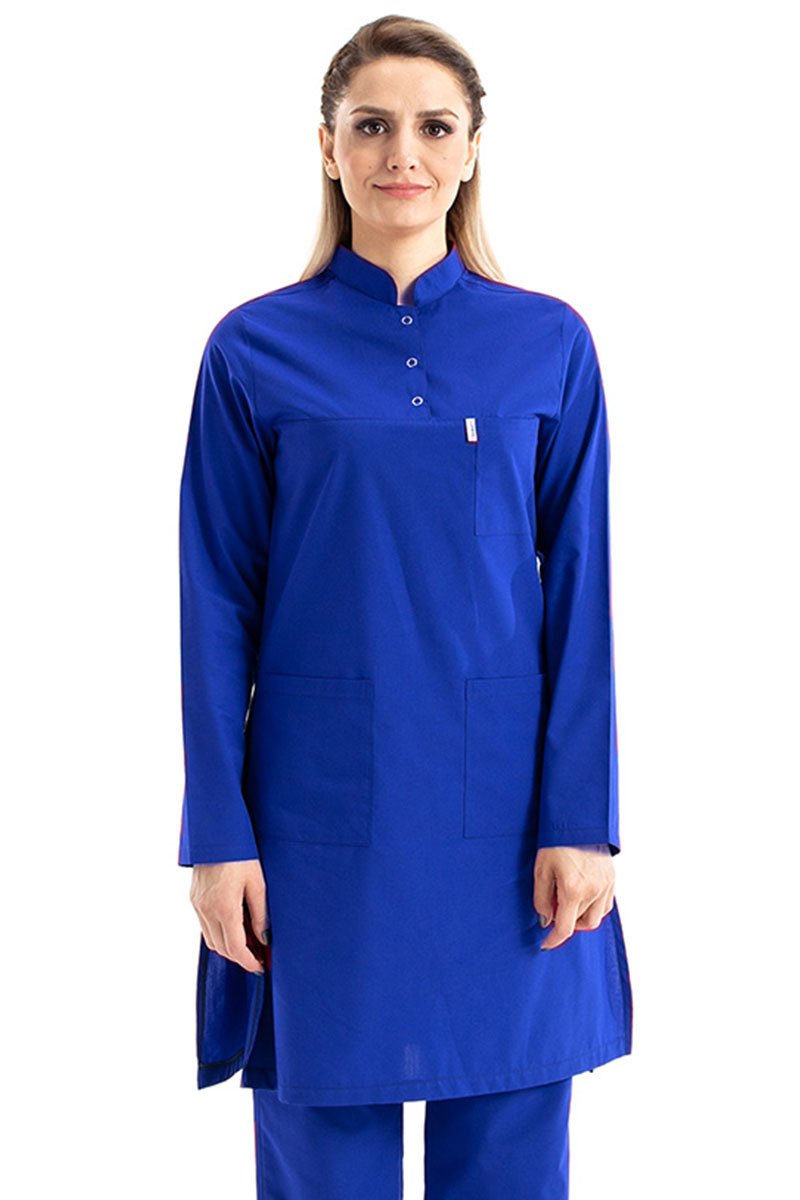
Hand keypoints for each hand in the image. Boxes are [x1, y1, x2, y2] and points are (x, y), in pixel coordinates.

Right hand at [190, 859, 269, 973]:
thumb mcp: (258, 883)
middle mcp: (206, 910)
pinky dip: (218, 934)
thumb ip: (260, 914)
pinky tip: (233, 927)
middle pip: (221, 948)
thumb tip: (264, 939)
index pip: (235, 948)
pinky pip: (204, 926)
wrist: (216, 833)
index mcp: (224, 907)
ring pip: (210, 940)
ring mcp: (197, 905)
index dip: (248, 962)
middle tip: (258, 957)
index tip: (260, 967)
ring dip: (228, 947)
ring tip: (248, 944)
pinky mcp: (194, 899)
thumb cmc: (241, 854)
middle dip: (240, 957)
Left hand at [533, 846, 614, 950]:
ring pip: (596, 918)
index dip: (554, 940)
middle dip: (568, 925)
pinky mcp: (611, 880)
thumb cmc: (556, 842)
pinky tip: (583, 899)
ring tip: (568, 905)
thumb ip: (542, 899)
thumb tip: (545, 919)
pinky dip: (594, 909)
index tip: (545, 944)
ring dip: (582, 919)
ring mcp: (605, 886)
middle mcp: (593, 892)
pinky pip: (605, 906)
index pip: (565, 928)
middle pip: (582, 925)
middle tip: (555, 914)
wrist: (579, 821)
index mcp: (573, 890)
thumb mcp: (541, 870)